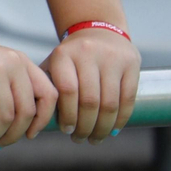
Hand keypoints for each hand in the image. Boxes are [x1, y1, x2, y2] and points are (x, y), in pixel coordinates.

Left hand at [43, 27, 140, 142]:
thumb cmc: (71, 57)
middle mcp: (87, 53)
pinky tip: (113, 130)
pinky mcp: (131, 64)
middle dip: (85, 127)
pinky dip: (121, 119)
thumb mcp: (54, 63)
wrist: (98, 31)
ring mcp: (111, 58)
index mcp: (63, 54)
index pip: (67, 91)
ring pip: (110, 103)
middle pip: (89, 101)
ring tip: (96, 138)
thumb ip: (47, 86)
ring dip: (103, 127)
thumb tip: (39, 119)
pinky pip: (128, 99)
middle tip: (80, 139)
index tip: (66, 131)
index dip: (67, 115)